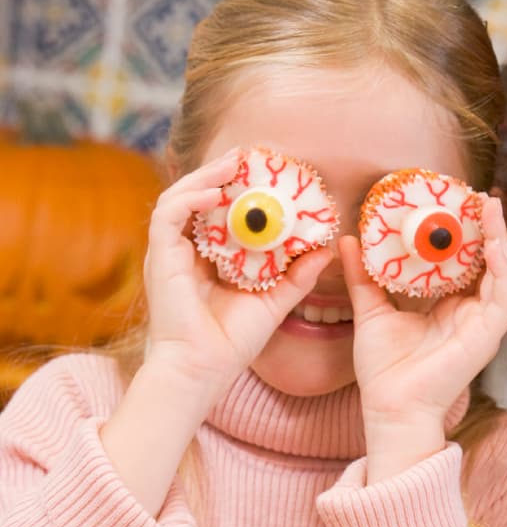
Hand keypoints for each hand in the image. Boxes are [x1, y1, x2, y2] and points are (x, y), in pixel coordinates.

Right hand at [141, 152, 333, 408]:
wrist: (203, 370)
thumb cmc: (233, 343)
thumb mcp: (275, 301)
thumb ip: (298, 275)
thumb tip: (328, 249)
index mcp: (208, 259)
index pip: (218, 212)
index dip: (237, 189)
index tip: (264, 173)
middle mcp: (185, 251)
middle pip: (197, 199)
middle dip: (221, 173)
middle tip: (248, 156)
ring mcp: (169, 253)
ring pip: (180, 198)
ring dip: (205, 176)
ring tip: (233, 164)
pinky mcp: (159, 258)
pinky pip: (168, 214)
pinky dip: (190, 197)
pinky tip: (217, 192)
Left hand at [342, 193, 506, 479]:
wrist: (390, 406)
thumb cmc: (383, 368)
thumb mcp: (371, 311)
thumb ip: (364, 276)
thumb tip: (349, 239)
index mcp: (448, 306)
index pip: (464, 261)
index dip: (464, 231)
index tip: (455, 201)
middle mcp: (470, 312)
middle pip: (487, 261)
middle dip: (487, 227)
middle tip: (479, 195)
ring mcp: (482, 324)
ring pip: (501, 273)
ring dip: (500, 239)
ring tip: (491, 209)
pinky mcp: (487, 336)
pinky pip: (503, 296)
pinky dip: (501, 268)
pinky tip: (492, 244)